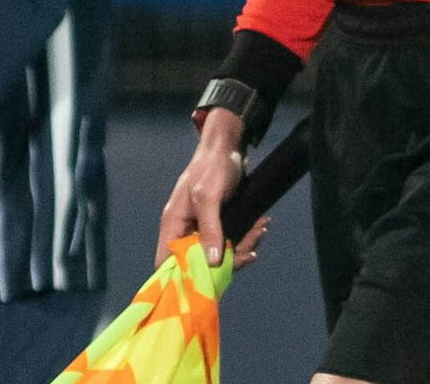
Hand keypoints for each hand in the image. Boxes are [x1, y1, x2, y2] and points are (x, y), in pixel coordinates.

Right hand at [157, 107, 247, 265]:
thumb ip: (209, 229)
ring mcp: (202, 227)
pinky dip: (247, 235)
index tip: (209, 283)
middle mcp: (185, 230)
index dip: (183, 277)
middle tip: (252, 251)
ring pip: (220, 252)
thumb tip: (212, 263)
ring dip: (243, 245)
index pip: (168, 262)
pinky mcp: (219, 222)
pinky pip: (231, 239)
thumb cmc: (212, 167)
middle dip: (229, 259)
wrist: (228, 146)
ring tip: (261, 229)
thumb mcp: (209, 197)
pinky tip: (260, 226)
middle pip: (201, 262)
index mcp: (174, 225)